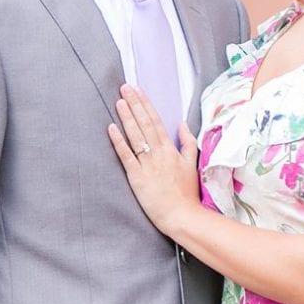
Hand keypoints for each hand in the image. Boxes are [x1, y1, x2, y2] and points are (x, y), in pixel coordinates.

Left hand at [107, 84, 200, 232]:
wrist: (182, 215)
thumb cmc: (187, 193)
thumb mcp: (192, 164)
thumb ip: (187, 143)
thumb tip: (182, 124)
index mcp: (171, 149)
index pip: (156, 121)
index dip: (146, 104)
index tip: (138, 90)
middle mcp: (158, 153)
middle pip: (145, 124)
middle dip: (134, 104)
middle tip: (125, 87)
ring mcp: (147, 164)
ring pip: (135, 136)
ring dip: (127, 117)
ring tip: (119, 101)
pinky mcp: (136, 177)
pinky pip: (126, 155)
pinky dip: (119, 141)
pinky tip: (111, 128)